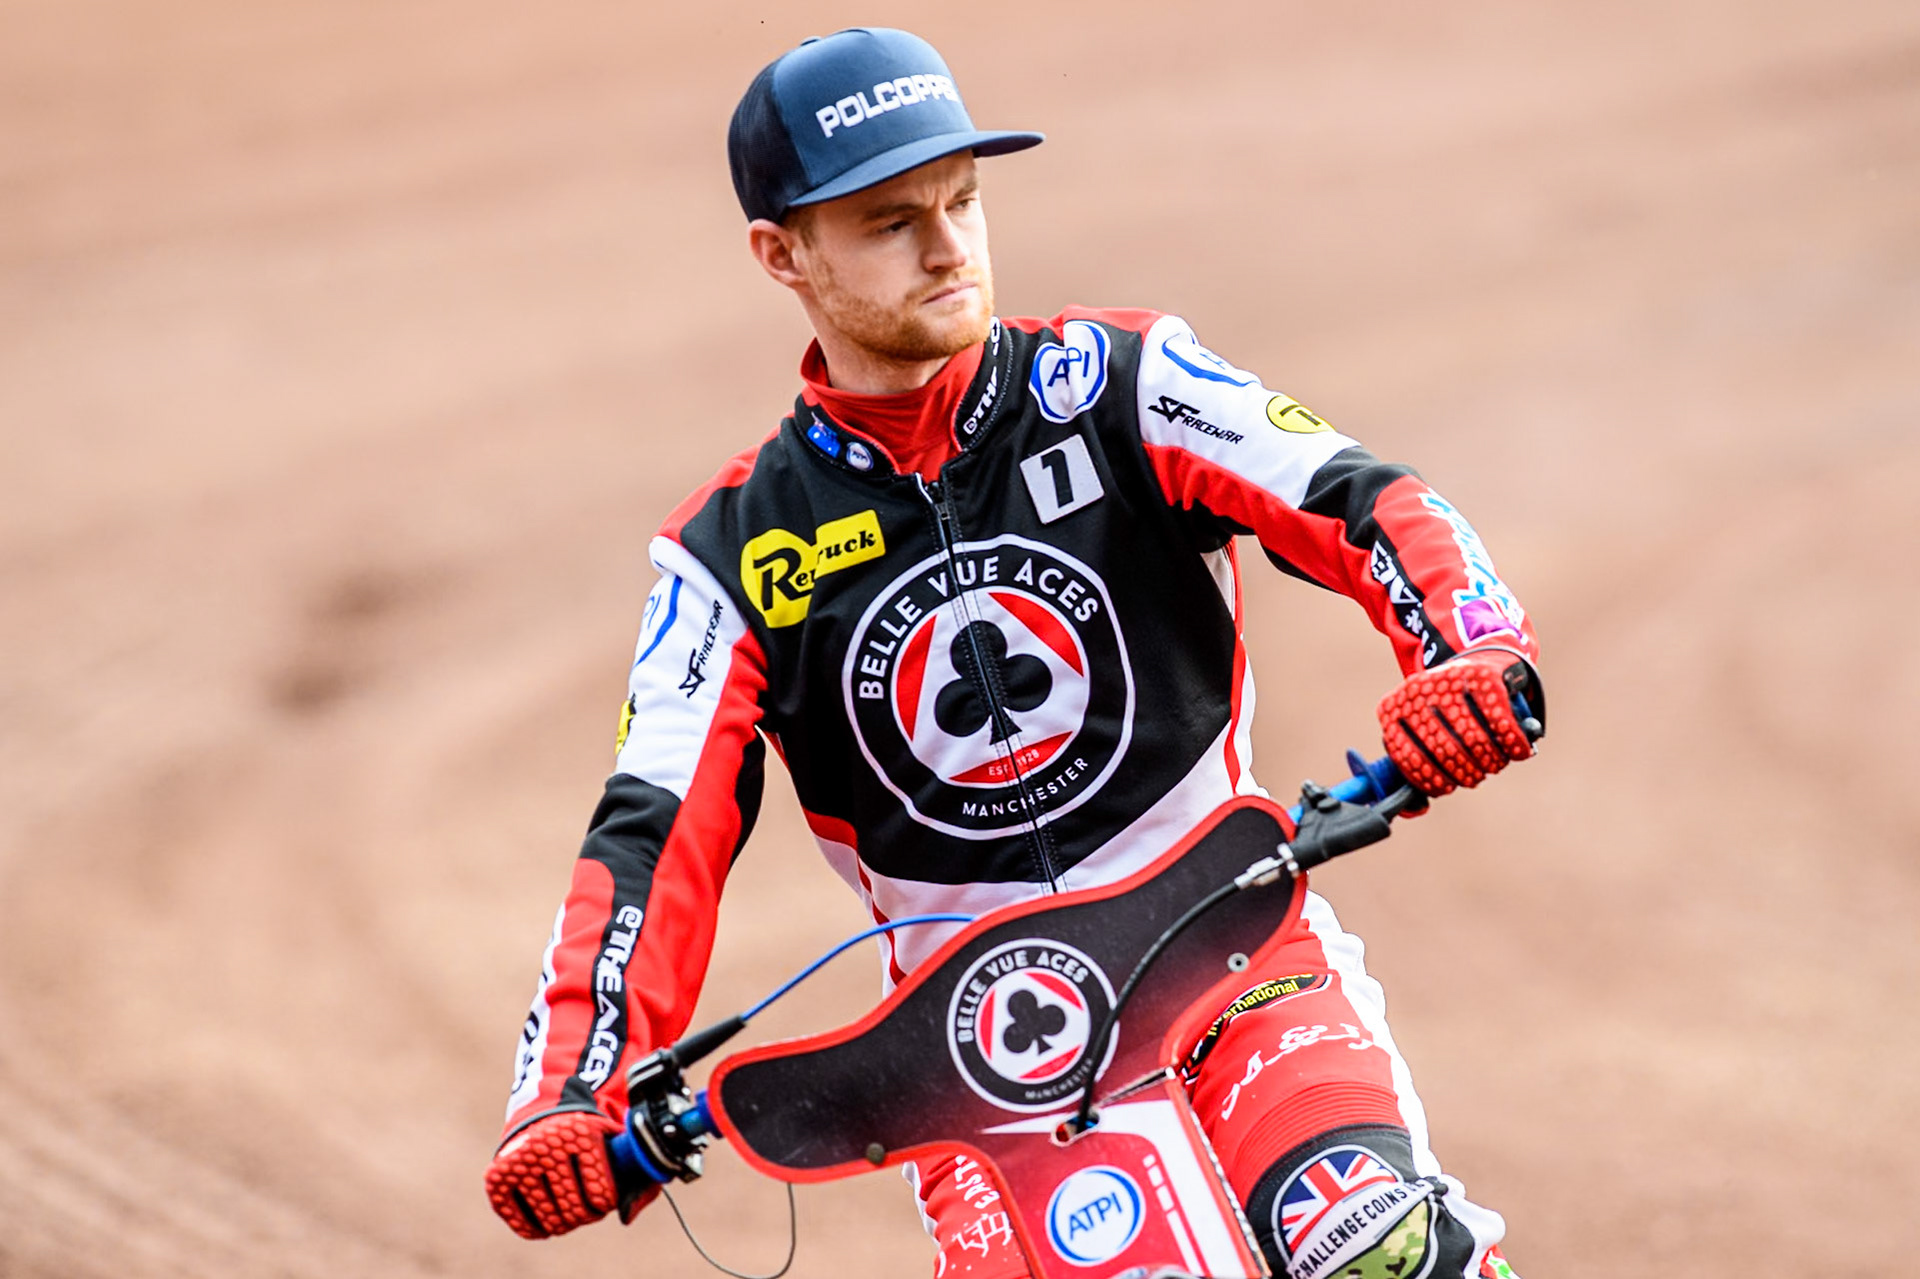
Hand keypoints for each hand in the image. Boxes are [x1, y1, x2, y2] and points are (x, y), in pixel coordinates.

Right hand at [485, 1110, 623, 1238]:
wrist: (543, 1109)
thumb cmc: (586, 1134)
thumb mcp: (614, 1140)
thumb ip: (635, 1174)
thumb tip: (625, 1217)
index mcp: (580, 1132)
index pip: (601, 1192)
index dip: (606, 1202)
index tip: (604, 1197)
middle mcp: (546, 1145)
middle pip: (575, 1209)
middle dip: (585, 1214)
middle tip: (585, 1208)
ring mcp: (519, 1162)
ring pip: (550, 1218)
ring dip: (564, 1222)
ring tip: (568, 1212)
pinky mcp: (497, 1177)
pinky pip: (521, 1222)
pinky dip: (537, 1228)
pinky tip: (547, 1221)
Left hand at [1376, 647, 1541, 797]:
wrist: (1477, 663)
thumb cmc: (1446, 711)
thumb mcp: (1420, 730)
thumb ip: (1415, 764)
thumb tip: (1415, 809)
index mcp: (1394, 707)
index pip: (1408, 756)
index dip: (1430, 780)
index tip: (1447, 788)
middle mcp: (1418, 691)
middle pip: (1445, 751)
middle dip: (1466, 772)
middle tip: (1476, 776)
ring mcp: (1451, 681)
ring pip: (1474, 740)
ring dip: (1490, 761)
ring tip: (1494, 764)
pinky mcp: (1484, 677)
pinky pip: (1501, 722)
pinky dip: (1513, 743)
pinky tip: (1518, 751)